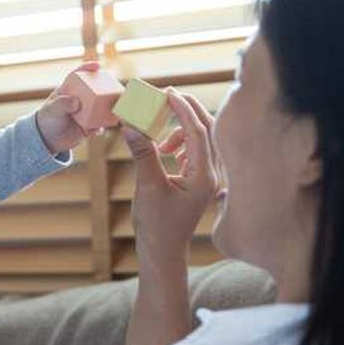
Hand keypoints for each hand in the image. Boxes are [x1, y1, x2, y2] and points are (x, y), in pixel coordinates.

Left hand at [35, 61, 104, 153]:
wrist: (48, 139)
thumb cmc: (47, 119)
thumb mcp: (52, 110)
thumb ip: (62, 104)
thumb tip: (77, 102)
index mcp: (69, 90)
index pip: (78, 76)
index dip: (88, 69)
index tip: (97, 66)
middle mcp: (80, 99)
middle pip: (95, 90)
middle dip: (105, 89)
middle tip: (112, 90)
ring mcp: (86, 112)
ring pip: (100, 107)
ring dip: (108, 109)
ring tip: (113, 111)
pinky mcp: (89, 125)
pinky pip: (99, 124)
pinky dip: (102, 126)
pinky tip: (99, 130)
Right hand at [122, 90, 220, 271]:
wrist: (163, 251)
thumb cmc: (156, 225)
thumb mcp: (147, 186)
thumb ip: (142, 153)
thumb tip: (131, 124)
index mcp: (204, 175)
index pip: (198, 131)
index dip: (183, 109)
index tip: (167, 93)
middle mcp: (212, 174)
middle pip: (207, 130)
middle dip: (187, 111)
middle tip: (167, 98)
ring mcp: (208, 178)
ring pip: (202, 140)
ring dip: (181, 131)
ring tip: (159, 144)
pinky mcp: (201, 181)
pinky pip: (196, 151)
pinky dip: (181, 144)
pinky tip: (165, 153)